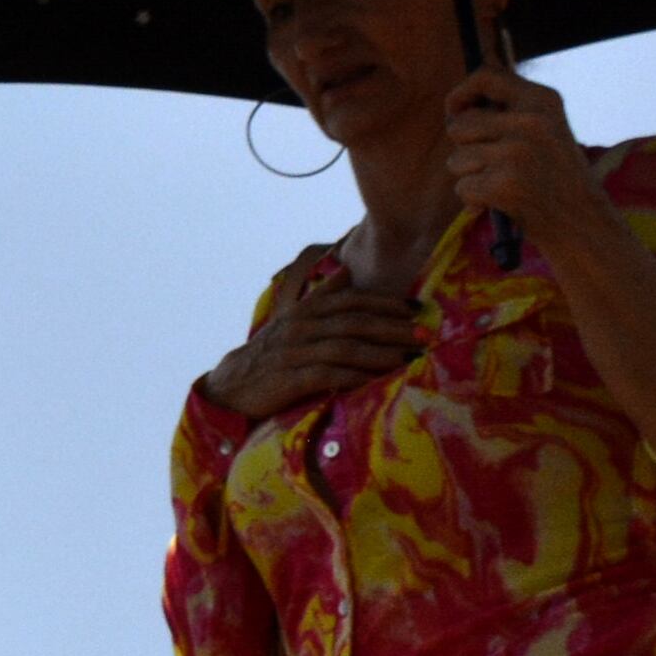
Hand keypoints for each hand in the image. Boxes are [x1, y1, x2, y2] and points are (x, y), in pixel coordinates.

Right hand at [201, 278, 422, 424]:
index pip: (351, 299)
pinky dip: (355, 377)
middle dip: (393, 327)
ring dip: (381, 353)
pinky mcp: (289, 378)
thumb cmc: (272, 354)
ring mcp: (294, 352)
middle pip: (355, 322)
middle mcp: (300, 326)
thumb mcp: (294, 320)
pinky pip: (328, 375)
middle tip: (423, 334)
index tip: (416, 308)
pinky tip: (377, 381)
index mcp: (305, 310)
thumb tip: (344, 270)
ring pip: (346, 348)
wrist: (232, 386)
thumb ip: (322, 296)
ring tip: (409, 359)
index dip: (385, 302)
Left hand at [440, 55, 597, 237]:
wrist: (585, 224)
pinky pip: (462, 186)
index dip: (461, 93)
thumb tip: (458, 104)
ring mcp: (517, 152)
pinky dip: (473, 200)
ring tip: (503, 185)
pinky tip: (499, 203)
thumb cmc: (558, 179)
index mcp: (543, 100)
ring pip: (457, 158)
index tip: (455, 111)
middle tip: (488, 164)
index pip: (485, 75)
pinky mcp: (504, 184)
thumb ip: (511, 111)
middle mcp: (531, 121)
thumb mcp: (548, 131)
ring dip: (470, 176)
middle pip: (459, 125)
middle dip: (463, 148)